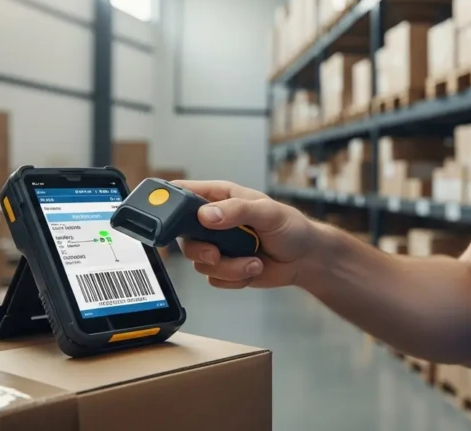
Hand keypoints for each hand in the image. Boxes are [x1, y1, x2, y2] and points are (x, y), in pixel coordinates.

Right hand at [171, 180, 315, 289]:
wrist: (305, 259)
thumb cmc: (290, 227)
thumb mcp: (268, 212)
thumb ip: (237, 210)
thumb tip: (206, 215)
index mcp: (220, 197)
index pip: (183, 192)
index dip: (167, 200)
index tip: (165, 214)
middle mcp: (214, 221)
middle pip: (183, 235)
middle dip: (200, 249)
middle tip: (216, 254)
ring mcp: (217, 245)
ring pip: (199, 262)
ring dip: (228, 267)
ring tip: (254, 261)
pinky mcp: (224, 268)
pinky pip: (214, 278)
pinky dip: (235, 278)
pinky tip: (254, 268)